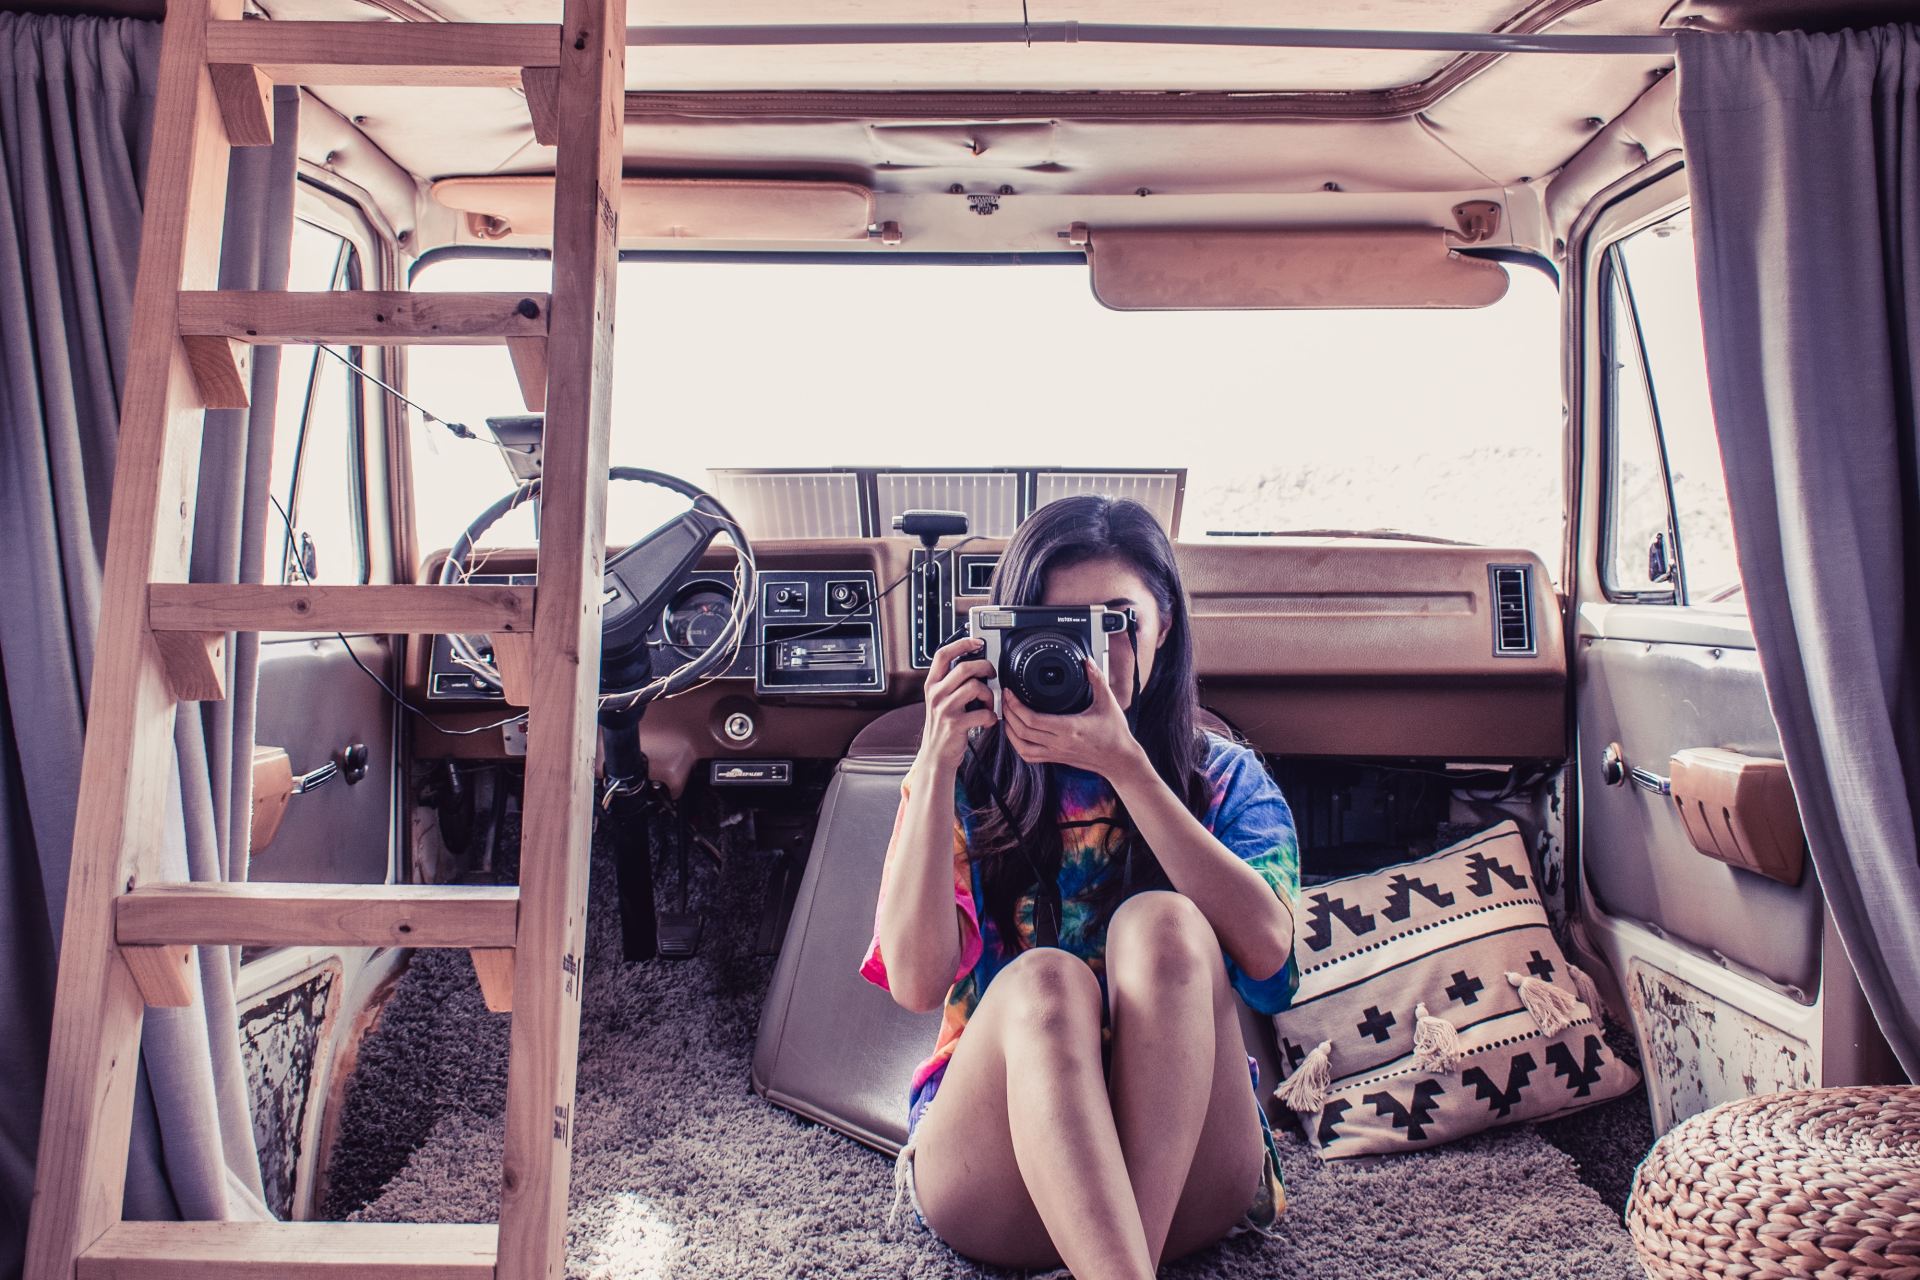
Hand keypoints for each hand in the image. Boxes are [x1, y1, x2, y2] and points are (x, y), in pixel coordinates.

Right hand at [919, 635, 997, 769]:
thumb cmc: (943, 725)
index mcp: (932, 684)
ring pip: (974, 687)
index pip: (943, 655)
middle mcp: (936, 694)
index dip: (961, 644)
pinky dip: (990, 716)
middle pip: (963, 668)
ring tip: (989, 702)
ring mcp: (944, 709)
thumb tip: (977, 666)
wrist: (936, 754)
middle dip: (984, 667)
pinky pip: (981, 712)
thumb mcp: (940, 700)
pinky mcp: (955, 724)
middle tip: (991, 674)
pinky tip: (987, 720)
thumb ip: (952, 683)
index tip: (976, 642)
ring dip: (989, 694)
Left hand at [1000, 658, 1149, 782]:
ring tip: (1007, 713)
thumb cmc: (1115, 733)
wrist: (1119, 760)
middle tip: (1005, 697)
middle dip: (1008, 712)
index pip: (1032, 719)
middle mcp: (1059, 743)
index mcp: (1069, 728)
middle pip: (1022, 730)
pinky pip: (1029, 756)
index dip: (1016, 705)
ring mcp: (1055, 753)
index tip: (1011, 692)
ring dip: (1009, 730)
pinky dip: (1017, 744)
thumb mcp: (1108, 702)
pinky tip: (1015, 733)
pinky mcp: (1055, 759)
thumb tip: (1087, 661)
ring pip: (1021, 746)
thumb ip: (1097, 679)